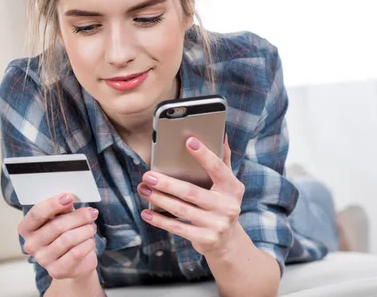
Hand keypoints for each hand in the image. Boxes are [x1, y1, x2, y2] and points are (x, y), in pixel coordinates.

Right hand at [18, 193, 98, 279]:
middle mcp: (31, 245)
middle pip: (56, 226)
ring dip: (85, 230)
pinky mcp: (57, 271)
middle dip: (78, 217)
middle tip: (92, 213)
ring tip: (92, 227)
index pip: (37, 214)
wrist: (75, 262)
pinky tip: (91, 240)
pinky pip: (76, 253)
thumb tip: (68, 199)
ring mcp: (43, 259)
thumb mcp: (62, 217)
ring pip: (67, 239)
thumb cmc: (66, 234)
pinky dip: (87, 243)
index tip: (69, 197)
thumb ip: (63, 208)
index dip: (53, 204)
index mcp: (27, 228)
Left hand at [137, 135, 244, 258]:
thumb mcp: (227, 184)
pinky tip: (146, 212)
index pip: (218, 168)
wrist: (228, 241)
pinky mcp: (205, 239)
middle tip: (148, 175)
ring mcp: (217, 224)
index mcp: (233, 188)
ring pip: (181, 209)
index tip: (188, 141)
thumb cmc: (222, 203)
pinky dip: (160, 220)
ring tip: (143, 189)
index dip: (204, 154)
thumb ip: (223, 161)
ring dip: (159, 198)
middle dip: (167, 183)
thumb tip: (222, 135)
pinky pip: (177, 228)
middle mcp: (228, 206)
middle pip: (192, 192)